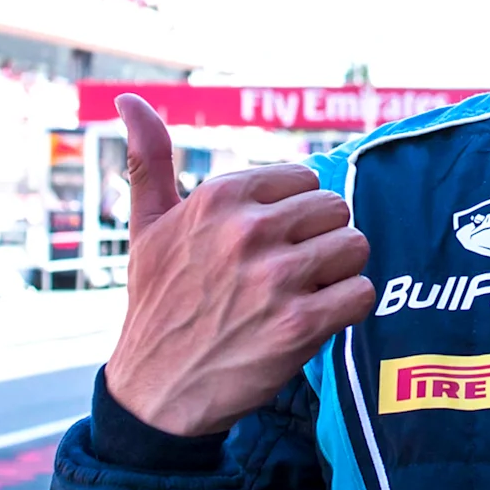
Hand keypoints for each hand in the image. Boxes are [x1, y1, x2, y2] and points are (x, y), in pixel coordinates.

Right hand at [102, 94, 374, 437]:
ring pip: (355, 246)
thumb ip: (149, 159)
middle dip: (321, 240)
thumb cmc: (157, 303)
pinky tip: (315, 319)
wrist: (156, 390)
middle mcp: (247, 230)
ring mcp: (276, 277)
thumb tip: (128, 99)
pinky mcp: (300, 324)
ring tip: (303, 294)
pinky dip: (347, 308)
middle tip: (291, 272)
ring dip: (338, 274)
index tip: (271, 243)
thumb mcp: (145, 226)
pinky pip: (361, 293)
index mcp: (219, 197)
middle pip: (336, 209)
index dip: (296, 213)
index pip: (304, 178)